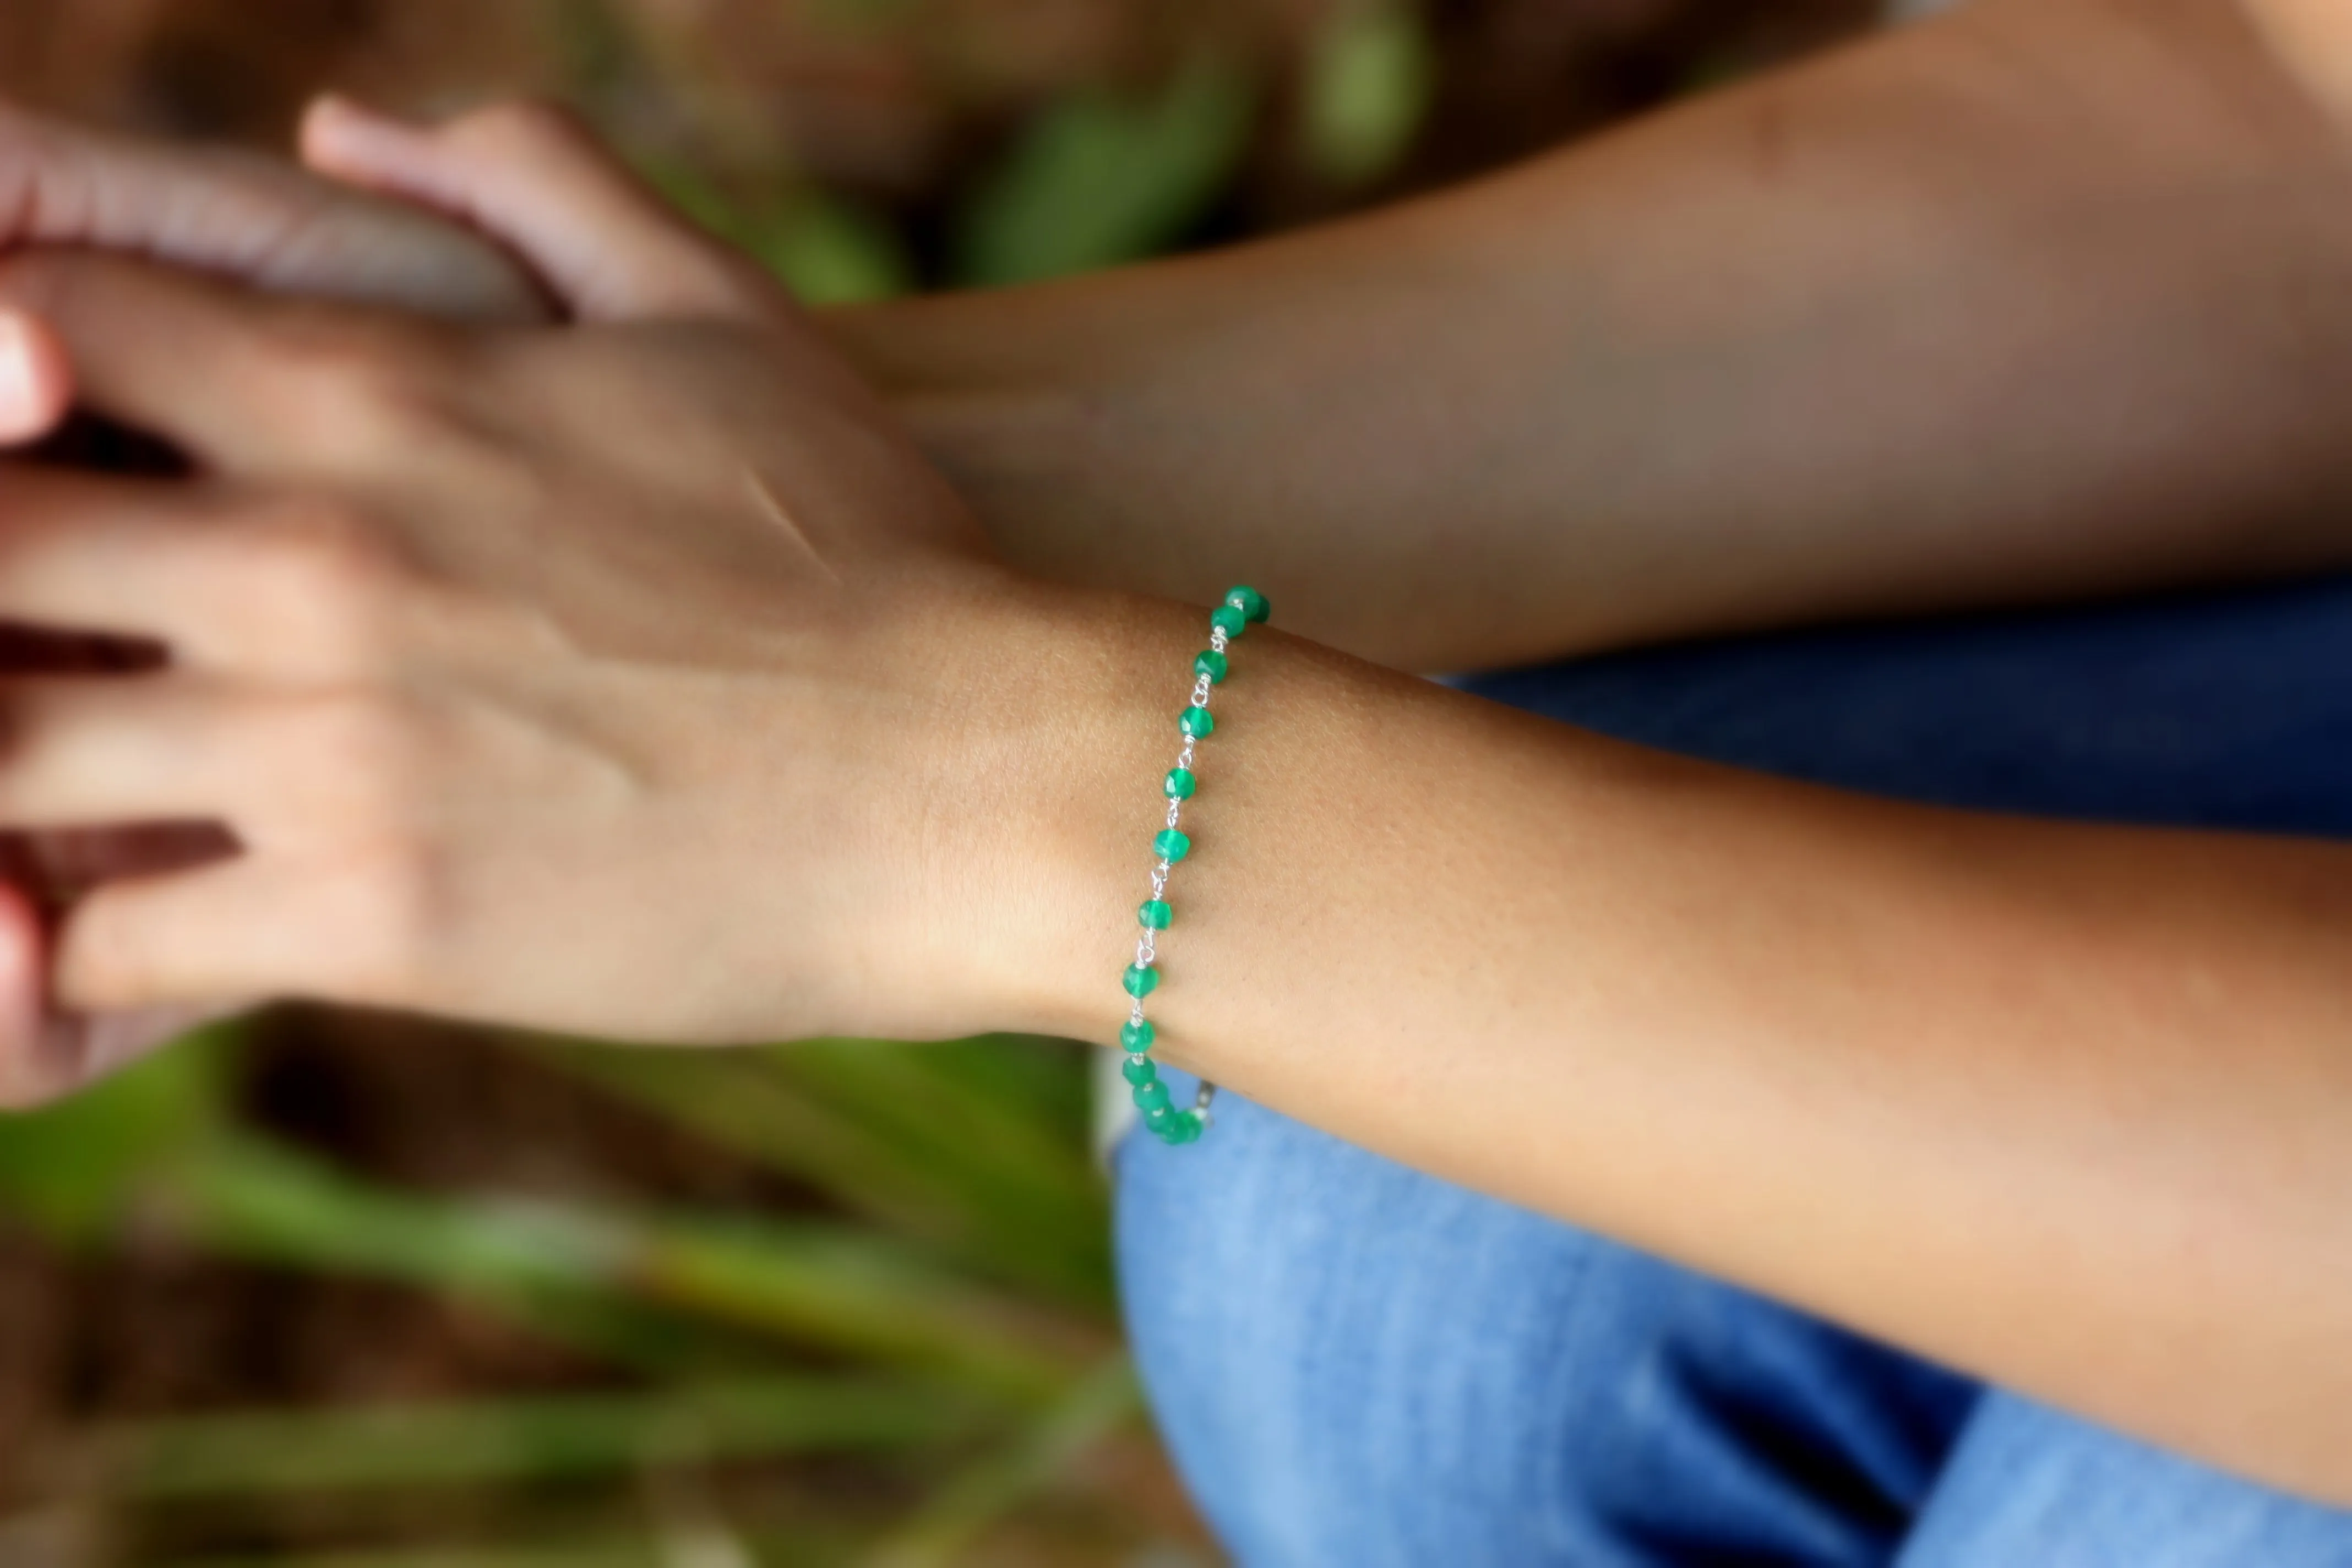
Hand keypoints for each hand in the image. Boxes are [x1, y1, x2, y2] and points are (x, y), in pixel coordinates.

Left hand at [0, 110, 1059, 1103]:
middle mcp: (311, 559)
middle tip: (45, 645)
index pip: (28, 325)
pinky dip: (95, 943)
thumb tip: (336, 124)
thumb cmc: (870, 551)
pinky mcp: (378, 920)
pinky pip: (111, 944)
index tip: (44, 445)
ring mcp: (330, 748)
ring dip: (10, 783)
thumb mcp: (724, 316)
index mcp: (369, 394)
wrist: (988, 777)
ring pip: (0, 764)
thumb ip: (530, 184)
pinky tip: (168, 922)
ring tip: (69, 800)